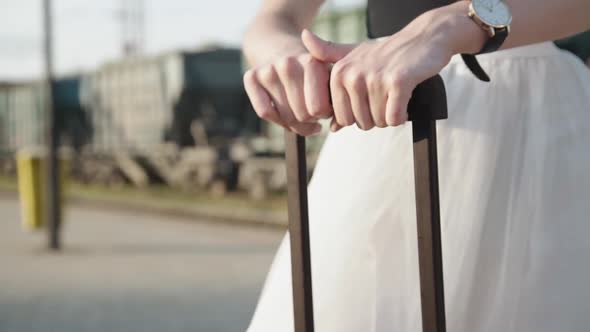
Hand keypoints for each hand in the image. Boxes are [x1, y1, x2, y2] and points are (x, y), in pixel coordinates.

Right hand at [243, 50, 335, 135]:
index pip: (318, 109)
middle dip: (310, 119)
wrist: (278, 46)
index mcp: (311, 62)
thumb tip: (329, 126)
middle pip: (301, 115)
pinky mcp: (250, 76)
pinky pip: (265, 112)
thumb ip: (334, 96)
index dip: (324, 114)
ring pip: (284, 116)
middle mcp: (287, 64)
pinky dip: (276, 118)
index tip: (325, 109)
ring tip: (301, 113)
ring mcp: (268, 70)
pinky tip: (284, 113)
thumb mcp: (327, 74)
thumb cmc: (309, 71)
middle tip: (312, 114)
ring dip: (294, 122)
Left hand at [302, 1, 485, 130]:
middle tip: (386, 94)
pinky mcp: (397, 82)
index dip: (361, 115)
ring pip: (380, 122)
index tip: (371, 95)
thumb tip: (332, 128)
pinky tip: (405, 97)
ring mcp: (374, 78)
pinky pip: (394, 118)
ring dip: (392, 114)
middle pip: (362, 123)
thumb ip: (337, 91)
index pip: (344, 120)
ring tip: (395, 93)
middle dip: (378, 116)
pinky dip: (403, 115)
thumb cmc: (387, 55)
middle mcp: (352, 75)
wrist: (422, 38)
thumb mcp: (354, 63)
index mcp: (338, 73)